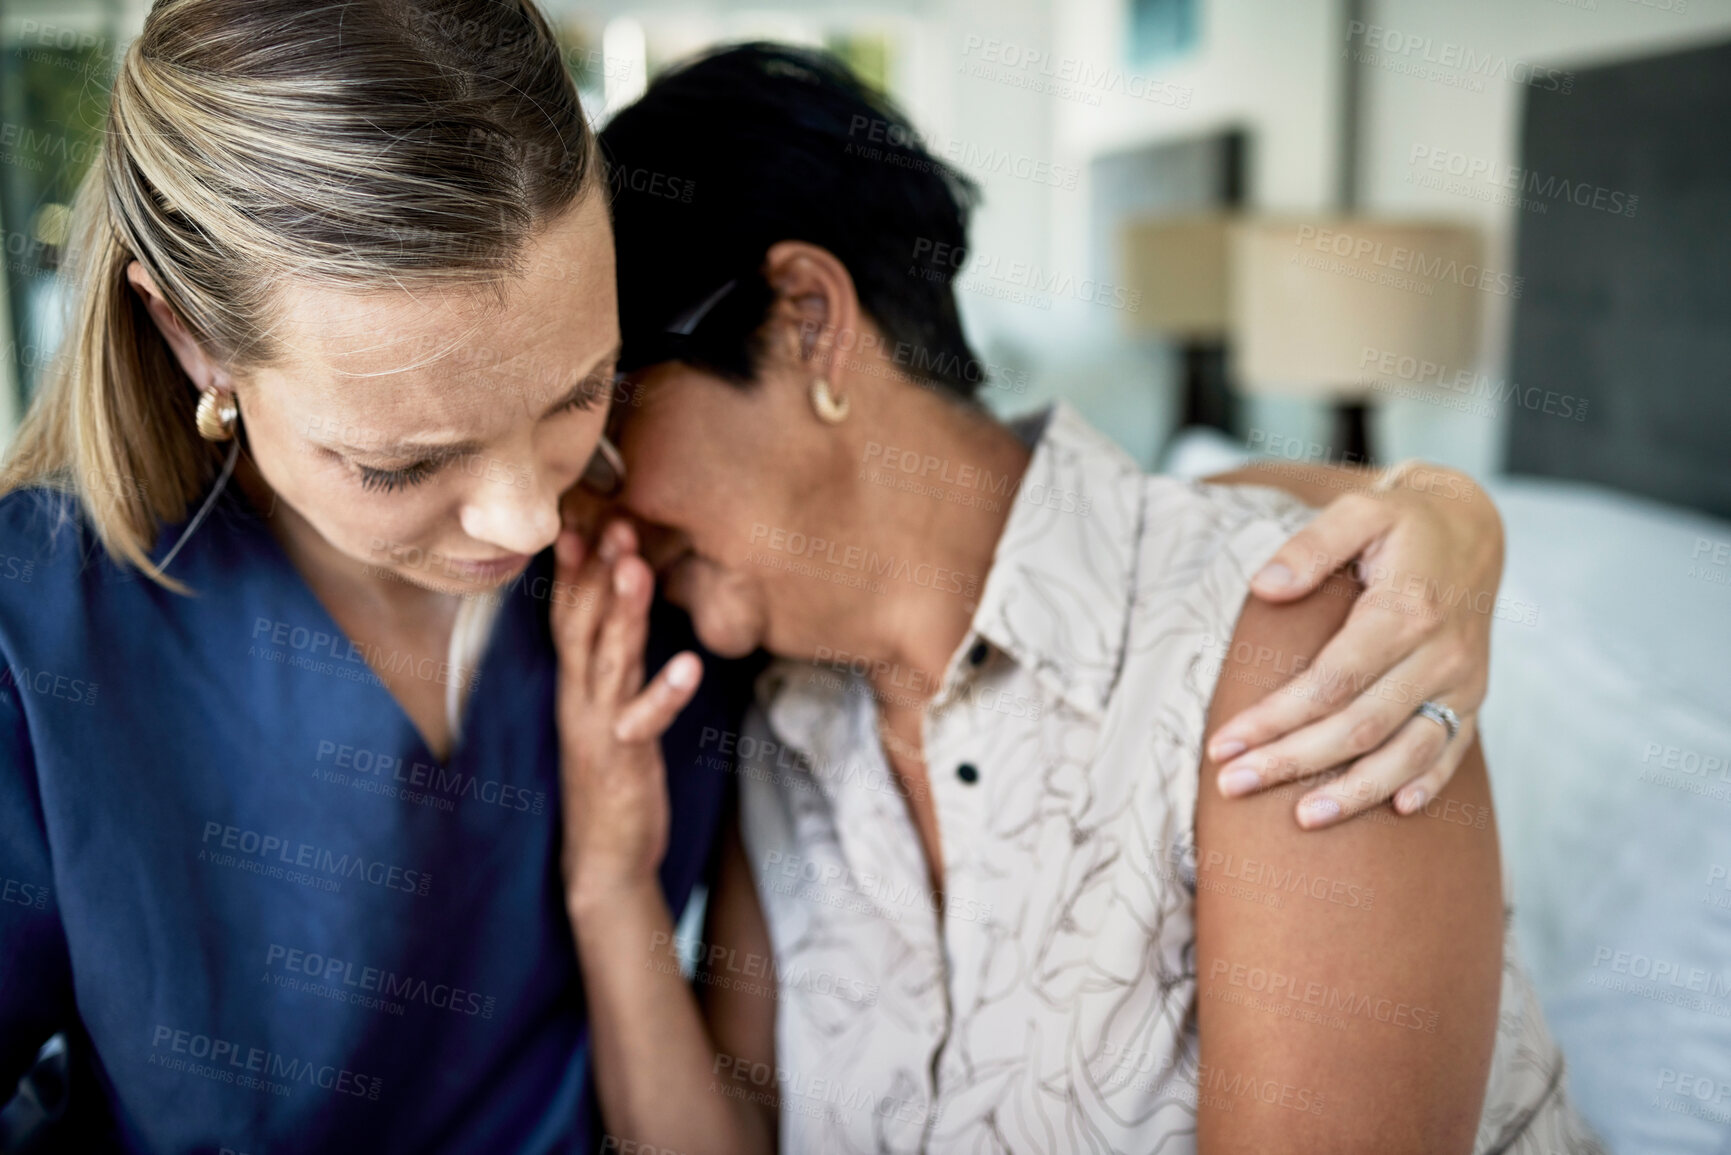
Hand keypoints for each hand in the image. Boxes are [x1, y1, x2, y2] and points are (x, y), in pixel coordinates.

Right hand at [553, 518, 702, 900]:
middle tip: (616, 523)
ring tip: (638, 569)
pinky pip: (643, 721)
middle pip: (583, 625)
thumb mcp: (610, 709)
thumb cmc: (614, 776)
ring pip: (609, 660)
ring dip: (624, 614)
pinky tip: (689, 667)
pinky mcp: (623, 760)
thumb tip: (625, 611)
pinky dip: (665, 693)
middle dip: (598, 572)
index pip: (568, 614)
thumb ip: (613, 662)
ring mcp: (597, 728)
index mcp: (575, 683)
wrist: (604, 858)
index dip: (574, 567)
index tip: (582, 516)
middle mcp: (579, 698)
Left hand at [1208, 467, 1502, 827]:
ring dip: (1356, 791)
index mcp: (1406, 611)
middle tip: (1233, 784)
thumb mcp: (1358, 512)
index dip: (1276, 717)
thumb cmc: (1402, 522)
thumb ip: (1310, 545)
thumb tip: (1263, 587)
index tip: (1224, 742)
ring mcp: (1461, 682)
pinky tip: (1394, 812)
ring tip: (1302, 818)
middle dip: (1293, 760)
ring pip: (1408, 752)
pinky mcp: (1473, 697)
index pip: (1331, 681)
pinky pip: (1453, 751)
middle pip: (1360, 725)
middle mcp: (1440, 654)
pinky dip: (1427, 784)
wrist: (1473, 528)